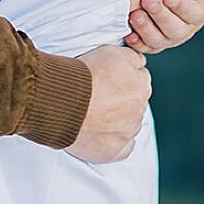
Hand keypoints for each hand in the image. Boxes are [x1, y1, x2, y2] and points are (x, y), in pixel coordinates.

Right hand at [66, 44, 152, 162]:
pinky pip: (122, 149)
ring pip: (128, 126)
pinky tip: (101, 134)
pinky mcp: (115, 151)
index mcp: (141, 86)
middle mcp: (139, 110)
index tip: (108, 80)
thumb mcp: (112, 51)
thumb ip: (132, 58)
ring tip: (93, 115)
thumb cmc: (83, 75)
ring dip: (116, 121)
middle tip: (98, 97)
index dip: (122, 78)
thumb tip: (139, 63)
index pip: (139, 80)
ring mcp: (127, 132)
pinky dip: (113, 143)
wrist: (62, 100)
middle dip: (120, 101)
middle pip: (134, 104)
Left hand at [125, 0, 203, 53]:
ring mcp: (168, 38)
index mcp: (201, 10)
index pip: (196, 13)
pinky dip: (137, 42)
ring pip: (161, 41)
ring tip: (135, 15)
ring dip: (147, 29)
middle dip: (161, 16)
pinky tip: (129, 34)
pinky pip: (145, 48)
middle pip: (178, 30)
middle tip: (148, 1)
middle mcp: (187, 27)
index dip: (183, 7)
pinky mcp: (151, 43)